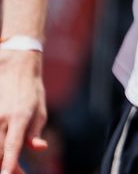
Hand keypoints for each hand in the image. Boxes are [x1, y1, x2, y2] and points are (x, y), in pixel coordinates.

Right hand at [0, 52, 48, 173]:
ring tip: (10, 167)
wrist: (14, 68)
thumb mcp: (40, 110)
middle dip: (7, 166)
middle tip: (19, 173)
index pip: (12, 146)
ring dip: (0, 159)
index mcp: (19, 116)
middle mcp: (2, 118)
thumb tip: (40, 148)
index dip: (9, 163)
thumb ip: (36, 132)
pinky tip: (3, 153)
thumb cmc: (31, 90)